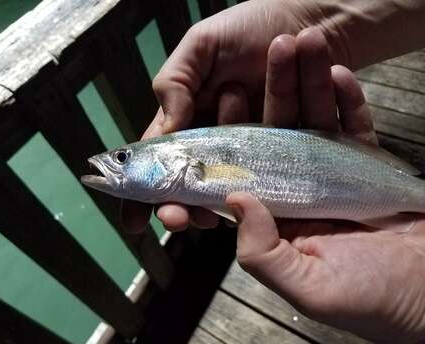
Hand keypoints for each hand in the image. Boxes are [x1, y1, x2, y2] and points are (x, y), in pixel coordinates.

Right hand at [121, 0, 355, 232]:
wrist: (310, 21)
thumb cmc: (249, 27)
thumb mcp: (202, 46)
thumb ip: (177, 82)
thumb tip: (167, 131)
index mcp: (192, 119)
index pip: (163, 159)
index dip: (144, 191)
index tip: (135, 219)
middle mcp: (221, 142)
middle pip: (194, 184)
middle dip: (180, 206)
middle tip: (175, 219)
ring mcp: (256, 152)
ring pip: (231, 189)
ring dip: (213, 207)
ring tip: (206, 217)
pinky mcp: (291, 154)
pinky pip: (277, 177)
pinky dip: (261, 193)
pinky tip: (247, 205)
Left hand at [210, 27, 424, 343]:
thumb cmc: (368, 299)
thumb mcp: (307, 287)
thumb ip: (261, 252)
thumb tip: (234, 201)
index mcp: (273, 217)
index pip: (242, 171)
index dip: (233, 135)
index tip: (226, 99)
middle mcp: (294, 190)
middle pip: (277, 134)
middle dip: (274, 92)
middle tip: (271, 50)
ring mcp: (328, 173)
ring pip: (313, 121)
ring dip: (309, 83)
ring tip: (305, 42)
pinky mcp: (363, 164)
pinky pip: (352, 126)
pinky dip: (346, 100)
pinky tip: (338, 72)